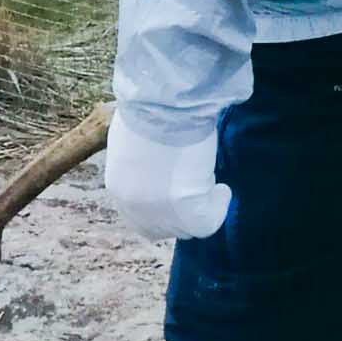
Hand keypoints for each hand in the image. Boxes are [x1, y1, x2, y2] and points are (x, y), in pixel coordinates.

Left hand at [98, 112, 229, 242]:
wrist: (162, 111)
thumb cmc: (149, 113)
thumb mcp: (133, 144)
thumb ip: (140, 166)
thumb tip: (159, 169)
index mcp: (118, 188)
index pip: (138, 217)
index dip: (160, 210)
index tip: (178, 195)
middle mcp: (134, 207)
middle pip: (162, 229)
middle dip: (180, 215)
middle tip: (199, 194)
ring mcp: (159, 213)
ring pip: (187, 228)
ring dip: (201, 208)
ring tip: (211, 184)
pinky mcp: (185, 214)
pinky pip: (208, 223)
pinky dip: (219, 207)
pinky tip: (223, 189)